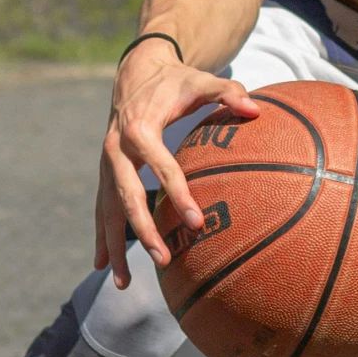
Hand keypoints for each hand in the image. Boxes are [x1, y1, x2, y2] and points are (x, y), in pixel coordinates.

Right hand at [96, 45, 258, 287]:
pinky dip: (101, 238)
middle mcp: (115, 150)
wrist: (135, 74)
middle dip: (144, 230)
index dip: (179, 195)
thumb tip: (256, 109)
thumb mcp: (201, 80)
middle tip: (164, 259)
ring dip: (114, 247)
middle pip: (127, 196)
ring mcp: (106, 164)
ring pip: (107, 211)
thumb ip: (229, 92)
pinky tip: (103, 266)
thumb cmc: (174, 81)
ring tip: (122, 282)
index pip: (161, 167)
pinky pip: (101, 209)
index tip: (197, 223)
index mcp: (139, 130)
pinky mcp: (104, 173)